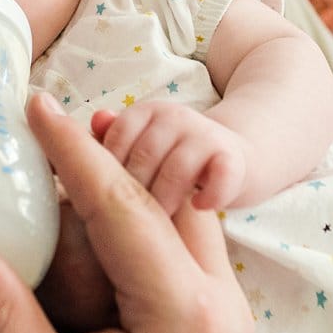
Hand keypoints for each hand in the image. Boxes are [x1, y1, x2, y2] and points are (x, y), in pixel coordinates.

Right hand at [0, 94, 251, 332]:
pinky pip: (178, 256)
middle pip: (165, 197)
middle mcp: (219, 307)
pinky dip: (134, 231)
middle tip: (50, 121)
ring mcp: (224, 321)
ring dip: (123, 192)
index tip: (37, 102)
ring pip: (178, 222)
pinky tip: (86, 233)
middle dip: (110, 156)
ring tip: (61, 166)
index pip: (124, 205)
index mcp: (183, 318)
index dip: (74, 149)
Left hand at [91, 102, 248, 212]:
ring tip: (162, 220)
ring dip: (166, 200)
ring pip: (177, 170)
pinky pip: (220, 178)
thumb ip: (114, 138)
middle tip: (132, 217)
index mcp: (146, 112)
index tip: (110, 197)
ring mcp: (205, 135)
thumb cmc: (176, 158)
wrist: (236, 158)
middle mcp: (175, 117)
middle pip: (144, 156)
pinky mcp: (234, 158)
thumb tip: (95, 122)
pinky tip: (199, 206)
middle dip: (135, 193)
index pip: (117, 137)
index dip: (110, 171)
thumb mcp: (142, 144)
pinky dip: (209, 196)